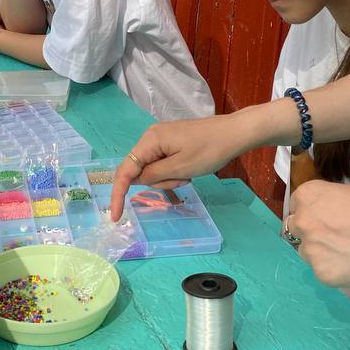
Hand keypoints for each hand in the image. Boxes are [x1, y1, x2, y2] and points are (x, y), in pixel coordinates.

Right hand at [109, 114, 246, 220]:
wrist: (234, 133)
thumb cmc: (208, 150)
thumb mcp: (180, 168)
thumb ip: (154, 175)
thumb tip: (135, 179)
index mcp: (150, 140)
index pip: (125, 170)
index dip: (117, 194)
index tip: (115, 216)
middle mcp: (151, 137)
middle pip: (140, 170)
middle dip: (158, 183)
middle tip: (182, 180)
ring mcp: (162, 139)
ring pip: (153, 169)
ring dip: (169, 178)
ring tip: (189, 174)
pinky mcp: (171, 142)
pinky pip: (163, 163)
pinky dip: (173, 172)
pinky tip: (189, 170)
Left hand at [286, 180, 349, 286]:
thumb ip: (330, 205)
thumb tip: (328, 215)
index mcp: (309, 195)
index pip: (297, 205)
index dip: (313, 212)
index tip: (328, 218)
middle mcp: (303, 221)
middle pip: (297, 229)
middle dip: (313, 232)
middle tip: (338, 237)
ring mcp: (312, 250)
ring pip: (308, 253)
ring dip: (322, 252)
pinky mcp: (324, 275)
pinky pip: (323, 271)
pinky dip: (336, 269)